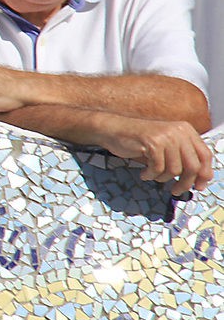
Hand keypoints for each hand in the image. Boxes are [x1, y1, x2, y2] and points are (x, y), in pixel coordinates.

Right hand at [96, 115, 212, 195]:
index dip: (205, 174)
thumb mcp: (167, 144)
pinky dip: (150, 175)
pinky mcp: (152, 143)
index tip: (199, 186)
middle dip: (185, 183)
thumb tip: (199, 180)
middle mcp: (178, 131)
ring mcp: (165, 136)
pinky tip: (144, 173)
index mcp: (185, 130)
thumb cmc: (139, 140)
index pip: (205, 155)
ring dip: (163, 178)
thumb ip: (183, 156)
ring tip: (153, 176)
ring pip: (175, 170)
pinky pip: (158, 168)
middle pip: (193, 166)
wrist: (113, 129)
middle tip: (175, 190)